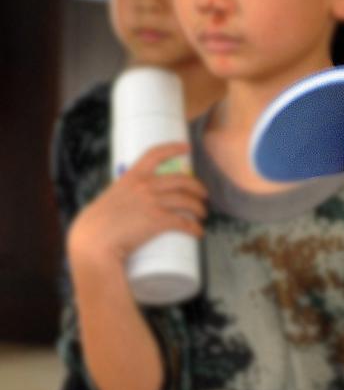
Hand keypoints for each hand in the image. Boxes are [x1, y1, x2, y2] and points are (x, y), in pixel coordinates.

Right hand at [67, 142, 206, 269]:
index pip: (155, 154)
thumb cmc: (98, 224)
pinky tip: (198, 232)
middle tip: (203, 195)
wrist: (94, 242)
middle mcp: (145, 186)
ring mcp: (152, 202)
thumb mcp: (112, 198)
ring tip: (202, 214)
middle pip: (182, 181)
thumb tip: (138, 199)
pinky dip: (195, 228)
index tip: (187, 147)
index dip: (173, 148)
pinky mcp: (158, 220)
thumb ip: (126, 194)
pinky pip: (185, 222)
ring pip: (187, 201)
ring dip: (199, 208)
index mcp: (131, 177)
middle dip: (198, 187)